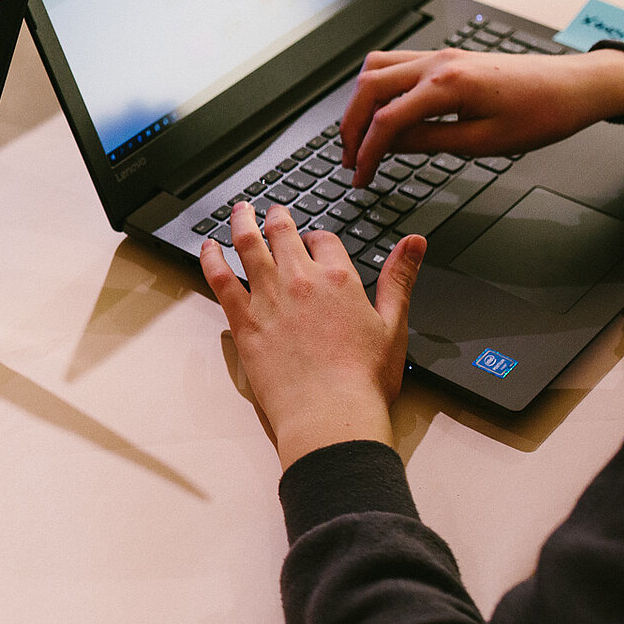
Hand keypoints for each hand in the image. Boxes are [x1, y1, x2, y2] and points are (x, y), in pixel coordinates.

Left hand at [199, 204, 424, 470]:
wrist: (330, 414)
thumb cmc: (363, 380)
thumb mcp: (393, 325)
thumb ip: (400, 278)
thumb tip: (414, 242)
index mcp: (339, 279)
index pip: (326, 241)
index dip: (319, 238)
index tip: (315, 241)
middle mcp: (301, 281)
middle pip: (283, 233)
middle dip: (278, 217)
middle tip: (273, 210)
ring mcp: (268, 298)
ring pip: (249, 245)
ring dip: (242, 222)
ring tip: (239, 210)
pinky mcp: (244, 321)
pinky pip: (221, 279)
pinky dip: (212, 258)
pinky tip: (208, 247)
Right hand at [339, 47, 623, 186]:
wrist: (576, 86)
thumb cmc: (542, 114)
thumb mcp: (483, 142)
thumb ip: (428, 141)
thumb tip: (388, 146)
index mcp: (447, 85)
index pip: (387, 120)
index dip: (366, 152)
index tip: (360, 177)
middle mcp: (438, 62)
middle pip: (369, 87)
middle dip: (351, 126)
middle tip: (349, 158)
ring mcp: (440, 55)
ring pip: (376, 68)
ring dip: (360, 102)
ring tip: (359, 135)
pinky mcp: (446, 58)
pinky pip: (396, 64)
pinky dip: (378, 88)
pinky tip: (383, 111)